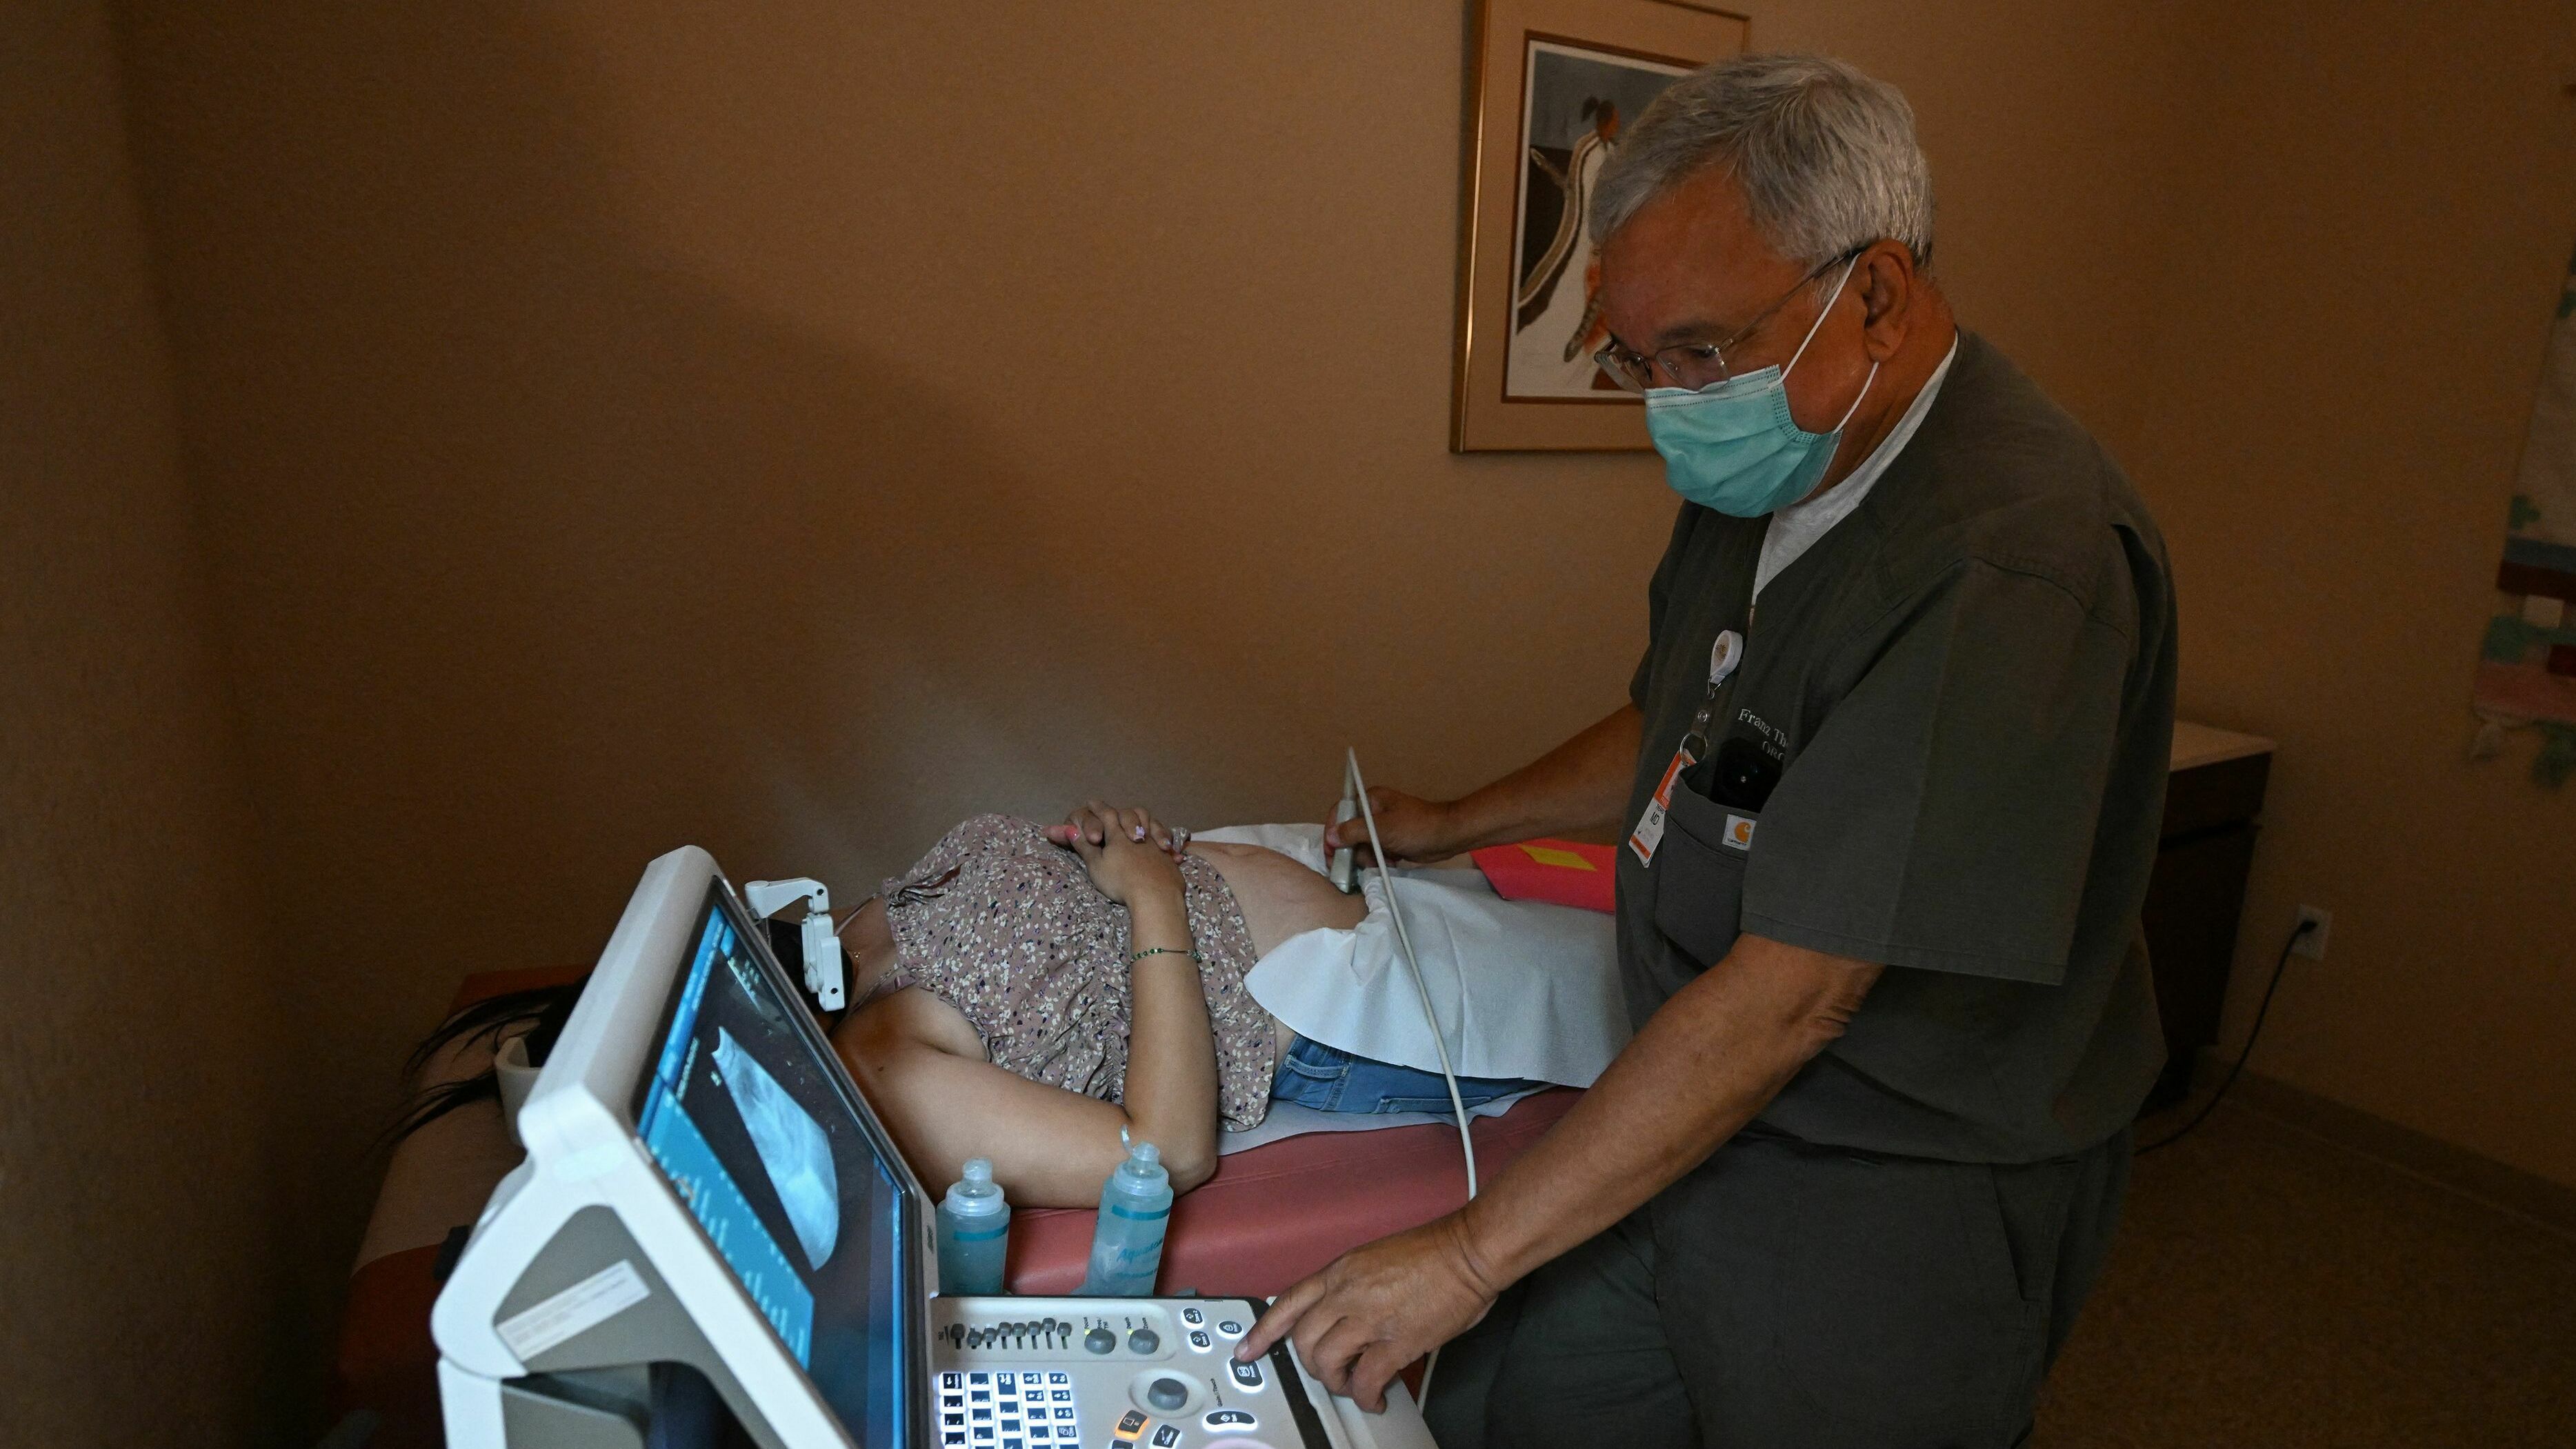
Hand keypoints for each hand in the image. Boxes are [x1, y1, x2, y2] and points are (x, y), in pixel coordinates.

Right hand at [1044, 802, 1183, 906]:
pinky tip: (1164, 847)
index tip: (1092, 802)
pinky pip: (1166, 840)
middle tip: (1118, 816)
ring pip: (1152, 822)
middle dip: (1123, 813)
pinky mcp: (1168, 856)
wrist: (1155, 896)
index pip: (1105, 813)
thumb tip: (1070, 829)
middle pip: (1132, 813)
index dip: (1098, 807)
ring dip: (1146, 822)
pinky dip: (1163, 839)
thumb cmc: (1120, 881)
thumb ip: (1084, 846)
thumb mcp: (1096, 865)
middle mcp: (1138, 834)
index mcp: (1117, 835)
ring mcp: (1155, 843)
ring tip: (1141, 829)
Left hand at [1235, 1213, 1498, 1412]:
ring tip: (1353, 1385)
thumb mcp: (1375, 1258)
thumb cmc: (1434, 1252)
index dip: (1263, 1331)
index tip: (1248, 1349)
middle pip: (1303, 1340)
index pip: (1287, 1302)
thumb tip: (1345, 1316)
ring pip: (1326, 1362)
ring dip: (1336, 1381)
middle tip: (1327, 1373)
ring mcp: (1368, 1317)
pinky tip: (1375, 1397)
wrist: (1468, 1252)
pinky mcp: (1395, 1341)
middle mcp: (1346, 1293)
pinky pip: (1366, 1379)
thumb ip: (1353, 1286)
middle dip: (1310, 1364)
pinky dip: (1366, 1395)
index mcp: (1341, 1271)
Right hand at [1321, 787, 1460, 865]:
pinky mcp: (1390, 840)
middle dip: (1354, 850)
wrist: (1448, 836)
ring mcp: (1382, 827)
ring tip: (1382, 861)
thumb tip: (1330, 836)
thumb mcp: (1383, 829)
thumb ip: (1354, 831)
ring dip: (1368, 857)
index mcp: (1369, 800)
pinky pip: (1374, 852)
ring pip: (1361, 846)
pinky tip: (1391, 861)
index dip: (1332, 833)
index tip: (1331, 853)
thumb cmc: (1417, 827)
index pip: (1340, 813)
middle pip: (1348, 833)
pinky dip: (1379, 859)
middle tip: (1360, 863)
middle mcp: (1372, 811)